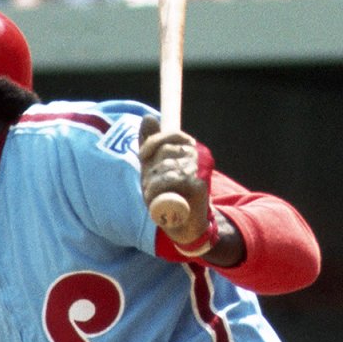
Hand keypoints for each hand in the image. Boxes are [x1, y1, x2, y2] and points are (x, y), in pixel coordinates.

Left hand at [138, 115, 210, 245]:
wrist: (185, 225)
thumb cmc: (168, 193)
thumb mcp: (154, 166)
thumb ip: (150, 143)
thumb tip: (148, 117)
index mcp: (187, 147)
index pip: (171, 134)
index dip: (153, 142)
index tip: (142, 156)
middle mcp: (196, 156)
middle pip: (165, 151)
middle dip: (151, 169)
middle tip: (150, 185)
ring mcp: (199, 171)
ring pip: (166, 167)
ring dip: (153, 183)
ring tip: (154, 195)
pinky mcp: (199, 186)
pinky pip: (172, 182)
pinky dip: (159, 191)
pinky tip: (159, 200)